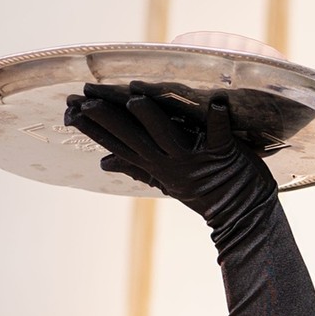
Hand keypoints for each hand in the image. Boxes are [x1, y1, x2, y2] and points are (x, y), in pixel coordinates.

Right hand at [63, 83, 277, 233]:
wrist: (245, 217)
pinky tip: (218, 102)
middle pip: (135, 140)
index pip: (118, 146)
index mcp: (156, 166)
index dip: (94, 130)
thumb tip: (103, 163)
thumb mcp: (167, 181)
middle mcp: (171, 164)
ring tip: (135, 98)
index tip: (70, 113)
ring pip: (168, 137)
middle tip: (86, 103)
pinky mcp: (224, 156)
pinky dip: (219, 119)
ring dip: (152, 118)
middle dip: (110, 121)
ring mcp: (197, 160)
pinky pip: (220, 136)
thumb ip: (137, 167)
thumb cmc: (207, 193)